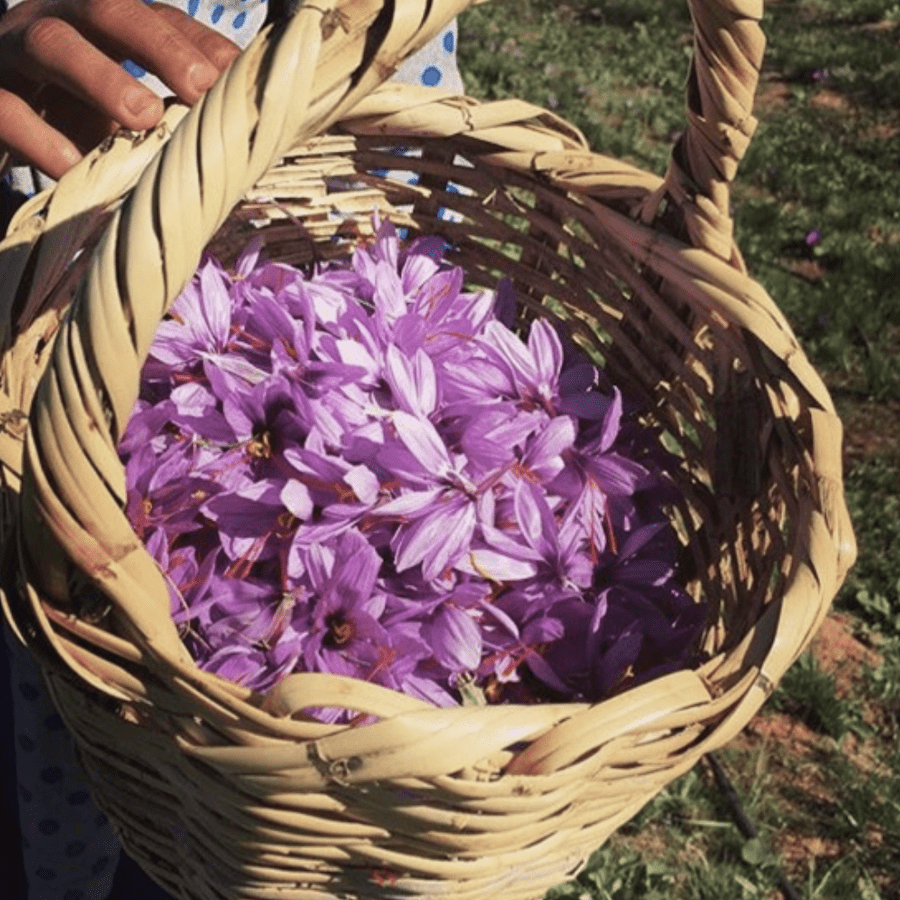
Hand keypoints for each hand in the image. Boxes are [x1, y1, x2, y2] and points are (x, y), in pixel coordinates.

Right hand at [0, 0, 240, 178]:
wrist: (0, 130)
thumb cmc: (70, 124)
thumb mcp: (122, 114)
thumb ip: (171, 117)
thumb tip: (241, 138)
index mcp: (96, 25)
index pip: (152, 14)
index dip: (193, 39)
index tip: (233, 73)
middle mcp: (54, 23)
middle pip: (104, 7)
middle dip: (157, 44)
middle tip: (199, 85)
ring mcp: (10, 55)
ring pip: (50, 44)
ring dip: (101, 77)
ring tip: (144, 117)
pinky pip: (6, 109)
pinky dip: (40, 137)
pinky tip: (72, 166)